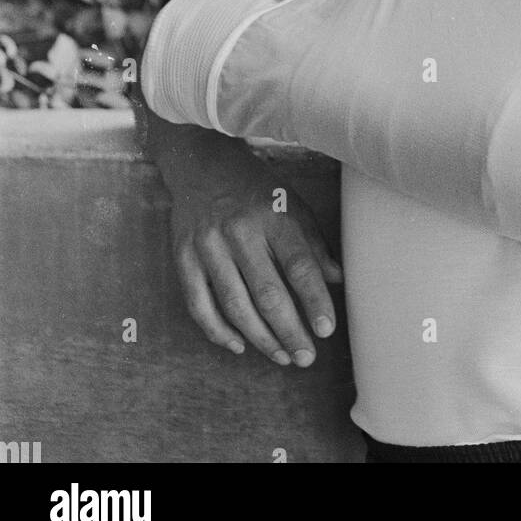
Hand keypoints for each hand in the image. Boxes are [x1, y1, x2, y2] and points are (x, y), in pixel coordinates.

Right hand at [167, 143, 342, 367]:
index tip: (326, 329)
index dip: (314, 300)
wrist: (202, 164)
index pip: (298, 265)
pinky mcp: (183, 257)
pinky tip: (239, 345)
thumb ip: (313, 243)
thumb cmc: (256, 189)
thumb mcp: (292, 204)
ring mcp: (208, 246)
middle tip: (306, 357)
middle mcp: (239, 231)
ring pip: (235, 305)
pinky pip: (199, 305)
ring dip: (260, 338)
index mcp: (272, 216)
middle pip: (267, 293)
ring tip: (282, 356)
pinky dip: (218, 331)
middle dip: (289, 331)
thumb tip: (337, 280)